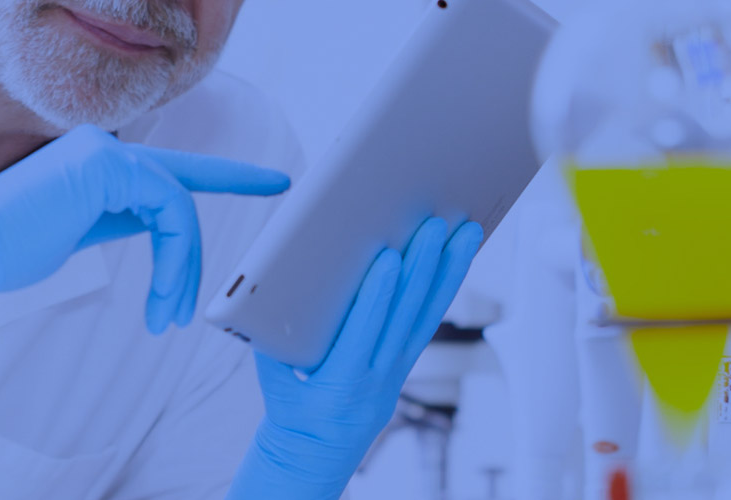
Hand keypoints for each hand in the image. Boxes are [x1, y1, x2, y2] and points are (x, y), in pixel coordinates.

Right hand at [0, 124, 289, 332]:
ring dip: (182, 269)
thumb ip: (118, 219)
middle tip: (191, 307)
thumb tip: (157, 228)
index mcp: (97, 163)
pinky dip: (176, 258)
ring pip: (179, 207)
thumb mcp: (77, 233)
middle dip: (196, 252)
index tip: (272, 182)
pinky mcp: (108, 166)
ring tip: (167, 315)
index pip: (170, 171)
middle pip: (179, 194)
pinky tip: (162, 295)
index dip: (227, 176)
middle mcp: (106, 148)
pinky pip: (171, 210)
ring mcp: (108, 152)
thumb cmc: (7, 249)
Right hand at [228, 217, 482, 498]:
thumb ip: (272, 345)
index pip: (365, 331)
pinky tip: (457, 258)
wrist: (316, 457)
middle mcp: (378, 377)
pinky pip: (428, 321)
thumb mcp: (274, 386)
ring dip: (449, 271)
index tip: (390, 256)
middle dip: (423, 268)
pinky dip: (444, 287)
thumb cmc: (289, 415)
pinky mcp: (404, 363)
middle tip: (437, 226)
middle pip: (406, 316)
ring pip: (427, 315)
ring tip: (467, 232)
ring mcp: (397, 370)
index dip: (378, 294)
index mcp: (341, 383)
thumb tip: (263, 295)